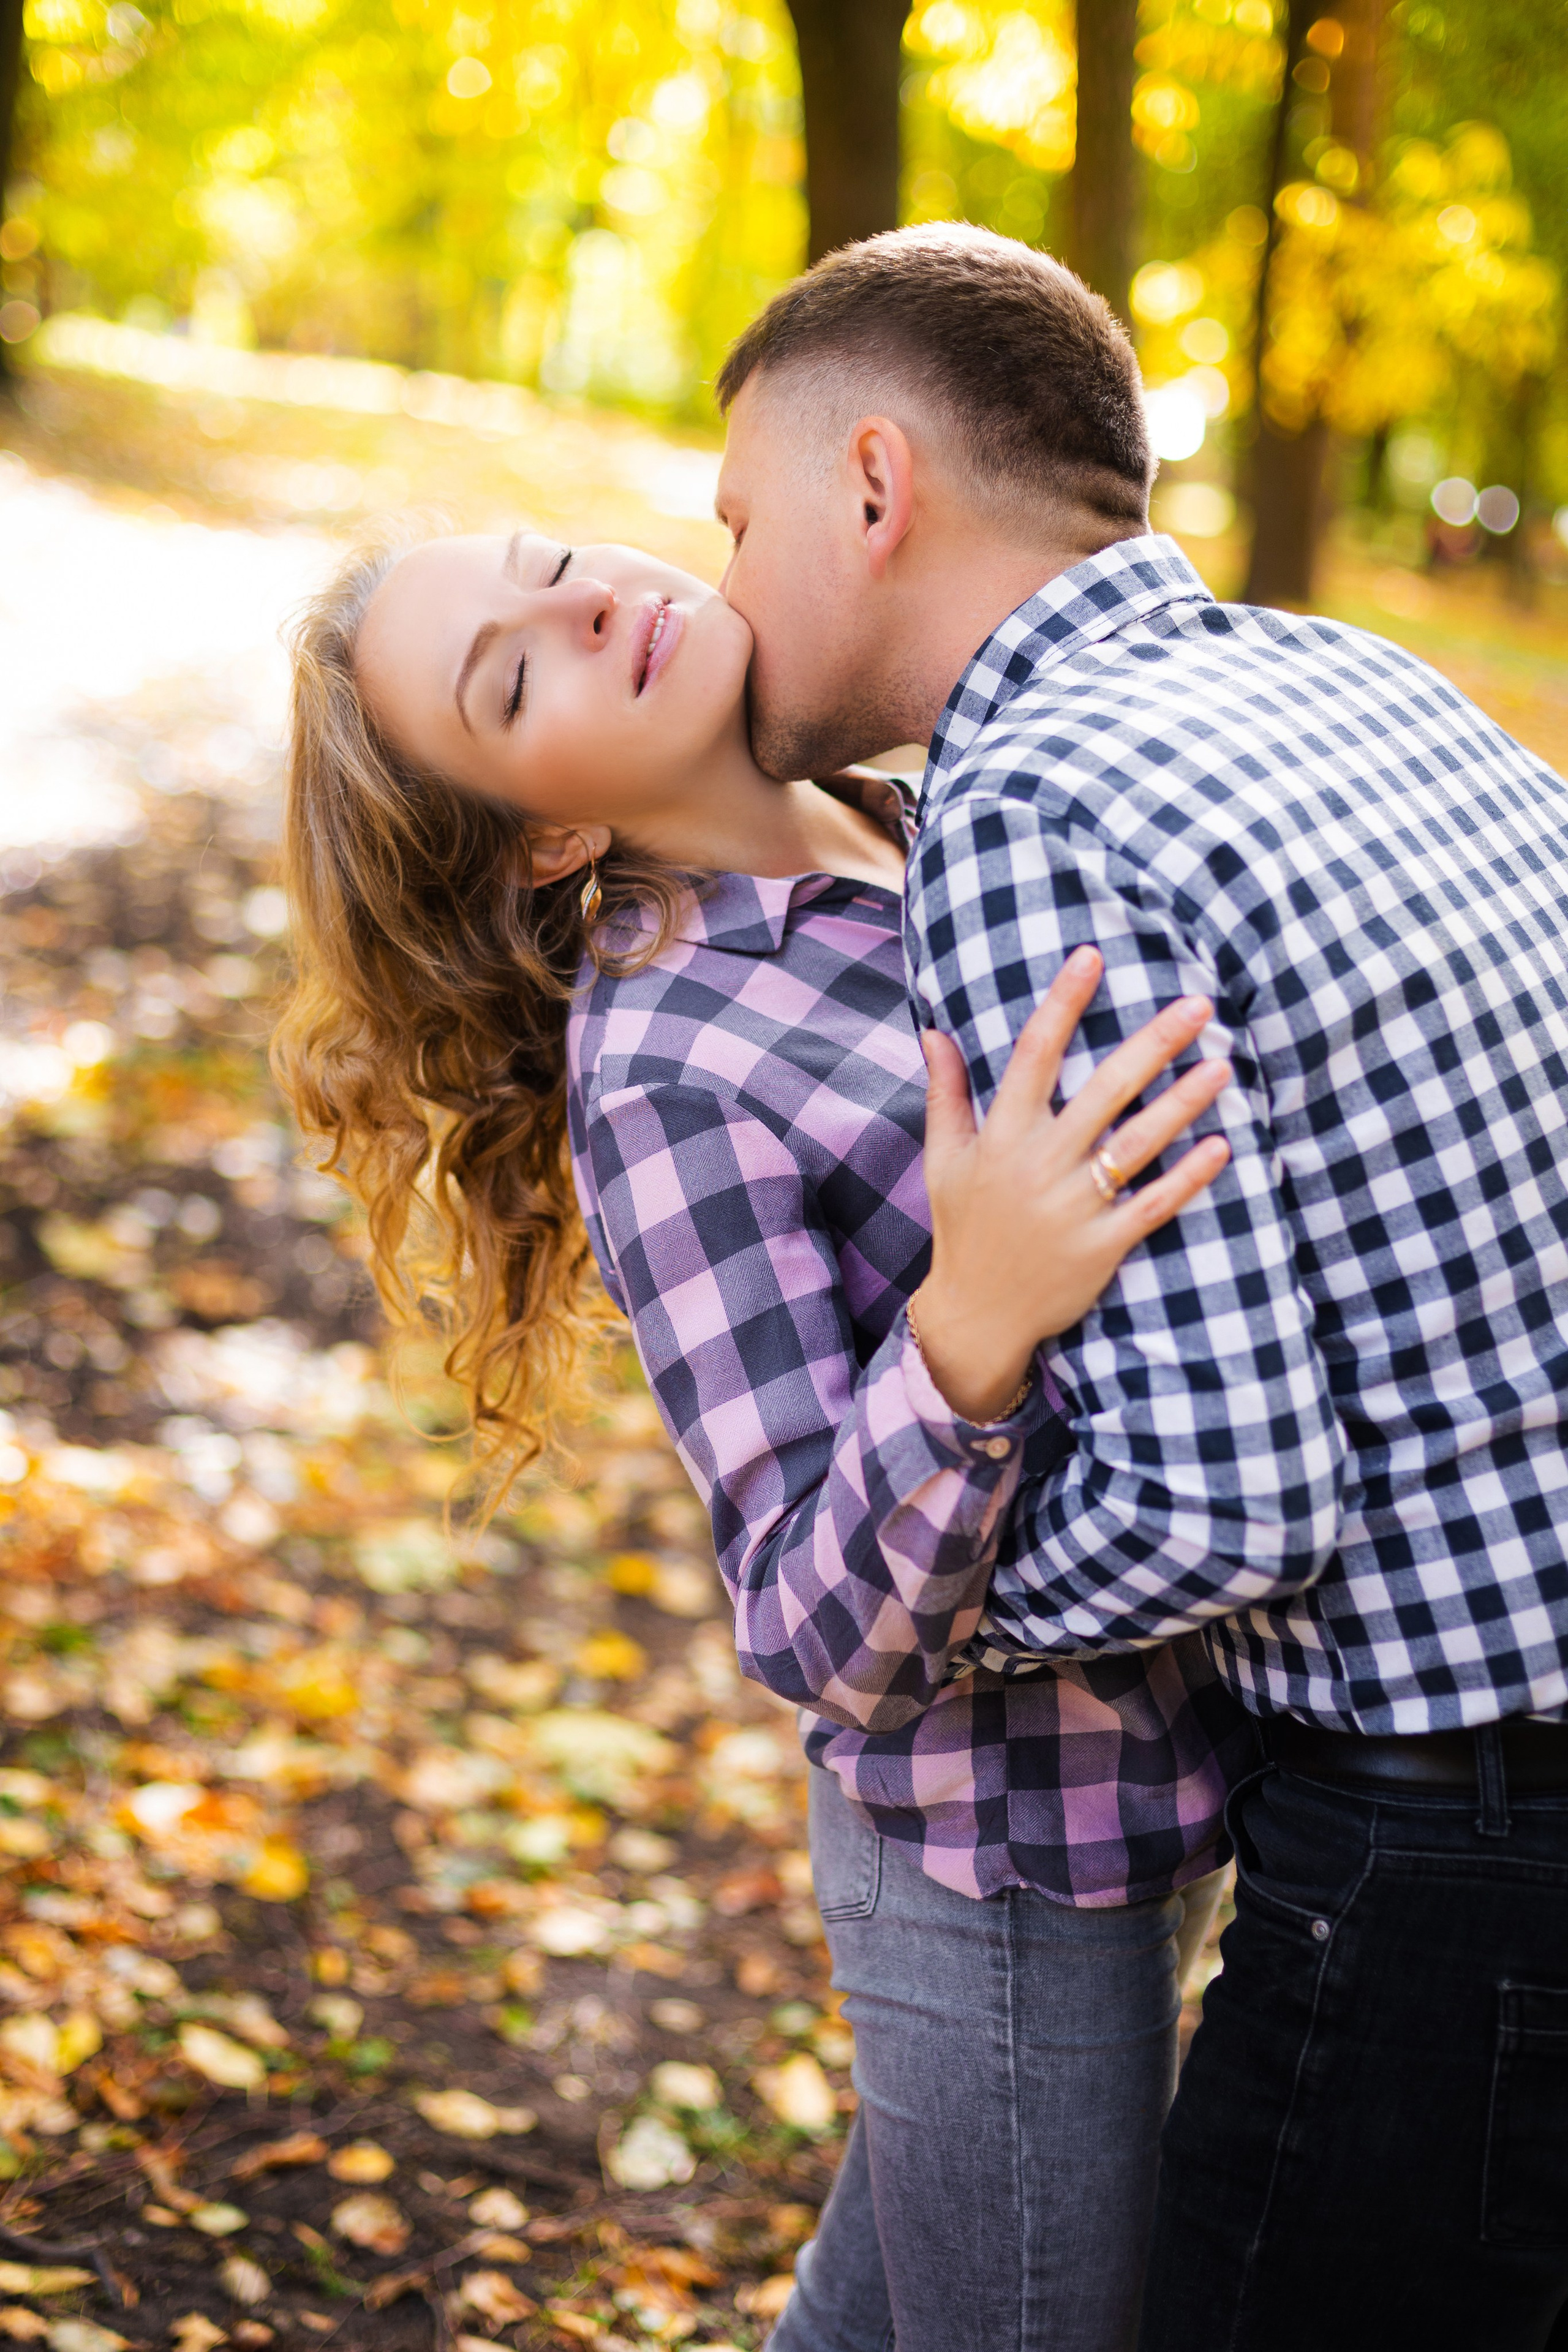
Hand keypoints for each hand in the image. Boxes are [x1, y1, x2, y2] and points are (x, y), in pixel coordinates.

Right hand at [908, 947, 1231, 1421]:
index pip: (1033, 1055)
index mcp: (1000, 1137)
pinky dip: (1187, 1177)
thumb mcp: (944, 1159)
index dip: (1063, 1003)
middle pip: (1103, 1091)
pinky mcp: (1103, 1246)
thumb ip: (946, 1092)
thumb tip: (934, 1030)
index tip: (1092, 957)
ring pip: (1136, 1144)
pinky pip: (1153, 1205)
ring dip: (1182, 1103)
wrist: (977, 1316)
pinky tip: (1221, 1146)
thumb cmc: (964, 1228)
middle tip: (1197, 1005)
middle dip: (1152, 1044)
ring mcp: (1073, 1207)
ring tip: (1222, 1065)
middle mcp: (1039, 1165)